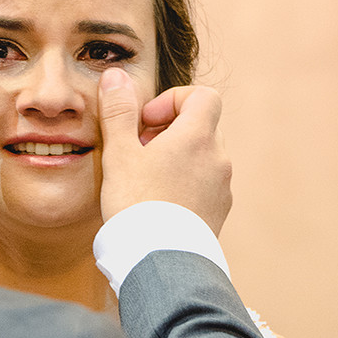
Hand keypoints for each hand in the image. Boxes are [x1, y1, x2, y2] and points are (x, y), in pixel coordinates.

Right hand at [97, 68, 231, 234]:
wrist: (159, 261)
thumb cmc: (137, 204)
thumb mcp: (119, 153)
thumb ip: (118, 112)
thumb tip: (115, 76)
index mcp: (197, 137)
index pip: (202, 96)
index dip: (173, 100)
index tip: (146, 122)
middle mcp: (217, 158)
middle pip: (202, 126)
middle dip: (170, 131)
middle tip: (139, 150)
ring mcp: (222, 187)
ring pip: (203, 157)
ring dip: (177, 158)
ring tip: (146, 178)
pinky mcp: (219, 212)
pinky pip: (205, 185)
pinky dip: (185, 183)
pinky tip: (158, 202)